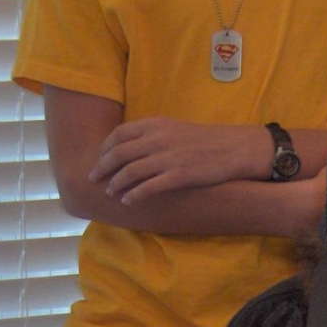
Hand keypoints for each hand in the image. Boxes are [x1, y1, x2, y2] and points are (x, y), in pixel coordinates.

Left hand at [90, 119, 271, 201]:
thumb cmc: (204, 141)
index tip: (98, 161)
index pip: (119, 135)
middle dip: (102, 168)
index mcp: (156, 124)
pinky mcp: (179, 175)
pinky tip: (127, 201)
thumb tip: (128, 148)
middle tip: (93, 179)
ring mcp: (168, 157)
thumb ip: (151, 135)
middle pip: (119, 154)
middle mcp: (159, 139)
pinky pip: (149, 187)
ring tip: (110, 193)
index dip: (104, 149)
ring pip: (130, 172)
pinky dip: (134, 195)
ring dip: (115, 184)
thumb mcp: (174, 129)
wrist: (233, 148)